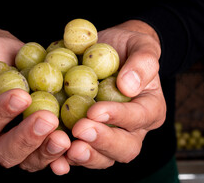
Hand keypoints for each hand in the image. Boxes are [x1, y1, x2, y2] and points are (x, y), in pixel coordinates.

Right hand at [0, 28, 70, 174]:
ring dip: (47, 152)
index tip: (22, 96)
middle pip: (6, 152)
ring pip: (29, 161)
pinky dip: (63, 157)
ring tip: (64, 138)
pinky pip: (50, 157)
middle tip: (48, 119)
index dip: (0, 113)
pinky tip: (76, 149)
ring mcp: (18, 148)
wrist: (11, 59)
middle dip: (27, 138)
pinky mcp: (40, 145)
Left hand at [65, 20, 165, 168]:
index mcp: (149, 108)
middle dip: (102, 142)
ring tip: (67, 148)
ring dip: (84, 156)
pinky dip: (65, 158)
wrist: (108, 51)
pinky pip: (78, 154)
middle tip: (80, 130)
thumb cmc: (127, 47)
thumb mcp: (141, 44)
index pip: (138, 117)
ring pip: (102, 158)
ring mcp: (108, 137)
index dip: (118, 116)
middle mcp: (132, 129)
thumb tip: (127, 85)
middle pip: (125, 148)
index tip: (95, 110)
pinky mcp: (86, 138)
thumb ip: (142, 62)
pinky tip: (53, 158)